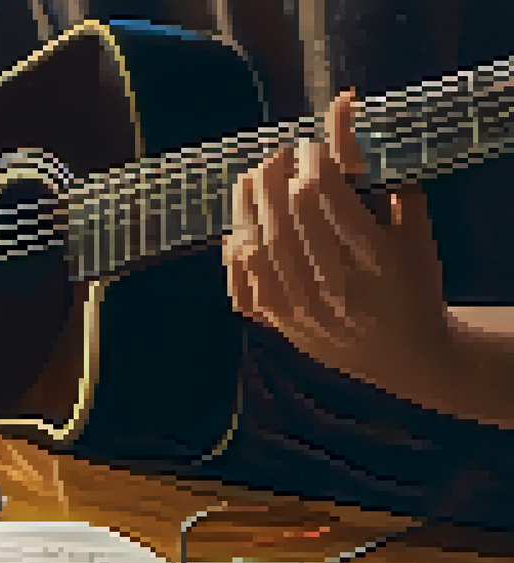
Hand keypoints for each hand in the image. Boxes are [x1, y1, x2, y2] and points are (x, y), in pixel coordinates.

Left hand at [224, 89, 453, 391]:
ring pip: (257, 243)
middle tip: (280, 155)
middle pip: (284, 213)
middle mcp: (331, 282)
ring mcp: (298, 305)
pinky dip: (236, 252)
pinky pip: (242, 282)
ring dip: (249, 204)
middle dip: (277, 174)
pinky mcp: (277, 321)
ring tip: (253, 180)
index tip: (312, 145)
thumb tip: (345, 117)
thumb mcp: (415, 233)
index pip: (322, 192)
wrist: (405, 356)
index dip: (311, 160)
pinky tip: (240, 230)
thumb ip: (386, 181)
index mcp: (371, 255)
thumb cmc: (412, 285)